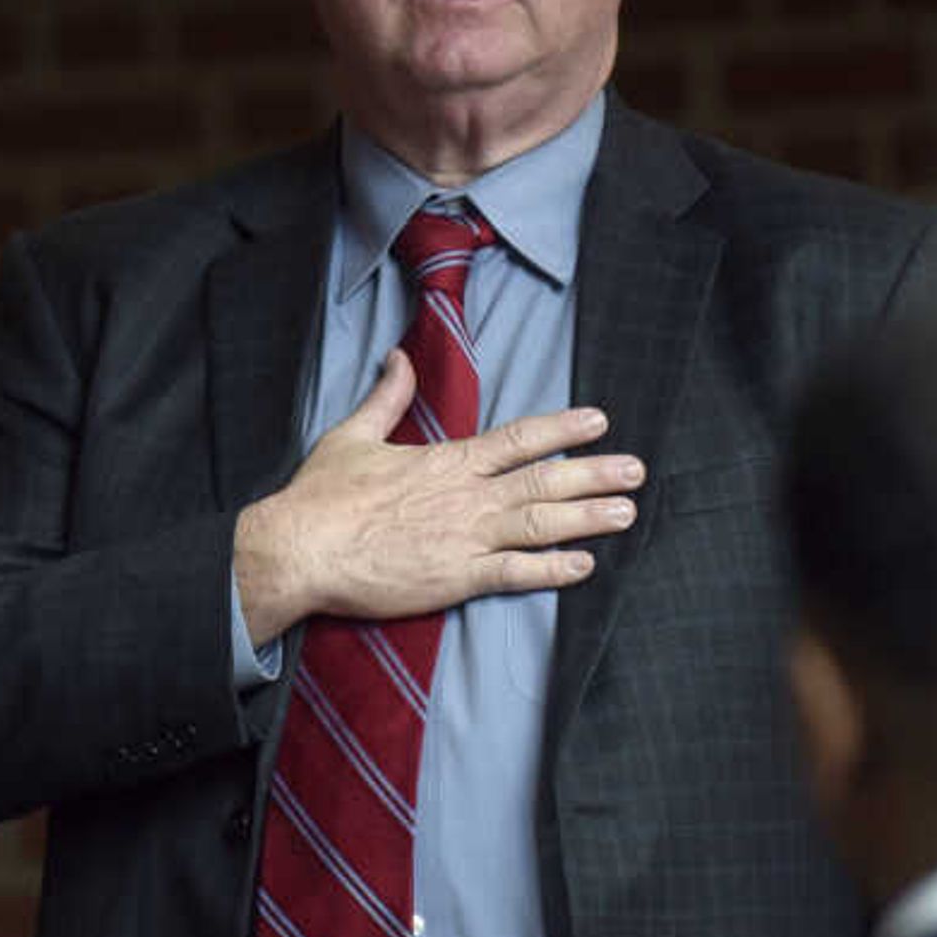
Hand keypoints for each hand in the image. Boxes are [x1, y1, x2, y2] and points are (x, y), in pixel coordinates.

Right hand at [231, 351, 641, 645]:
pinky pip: (517, 573)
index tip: (598, 422)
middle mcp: (466, 496)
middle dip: (594, 473)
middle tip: (636, 470)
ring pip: (541, 524)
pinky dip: (553, 570)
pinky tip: (585, 566)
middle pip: (544, 480)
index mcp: (446, 461)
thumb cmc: (322, 497)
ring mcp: (466, 538)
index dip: (562, 429)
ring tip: (627, 512)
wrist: (301, 549)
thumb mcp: (353, 435)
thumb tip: (398, 358)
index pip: (518, 439)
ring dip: (589, 518)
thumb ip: (386, 398)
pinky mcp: (457, 578)